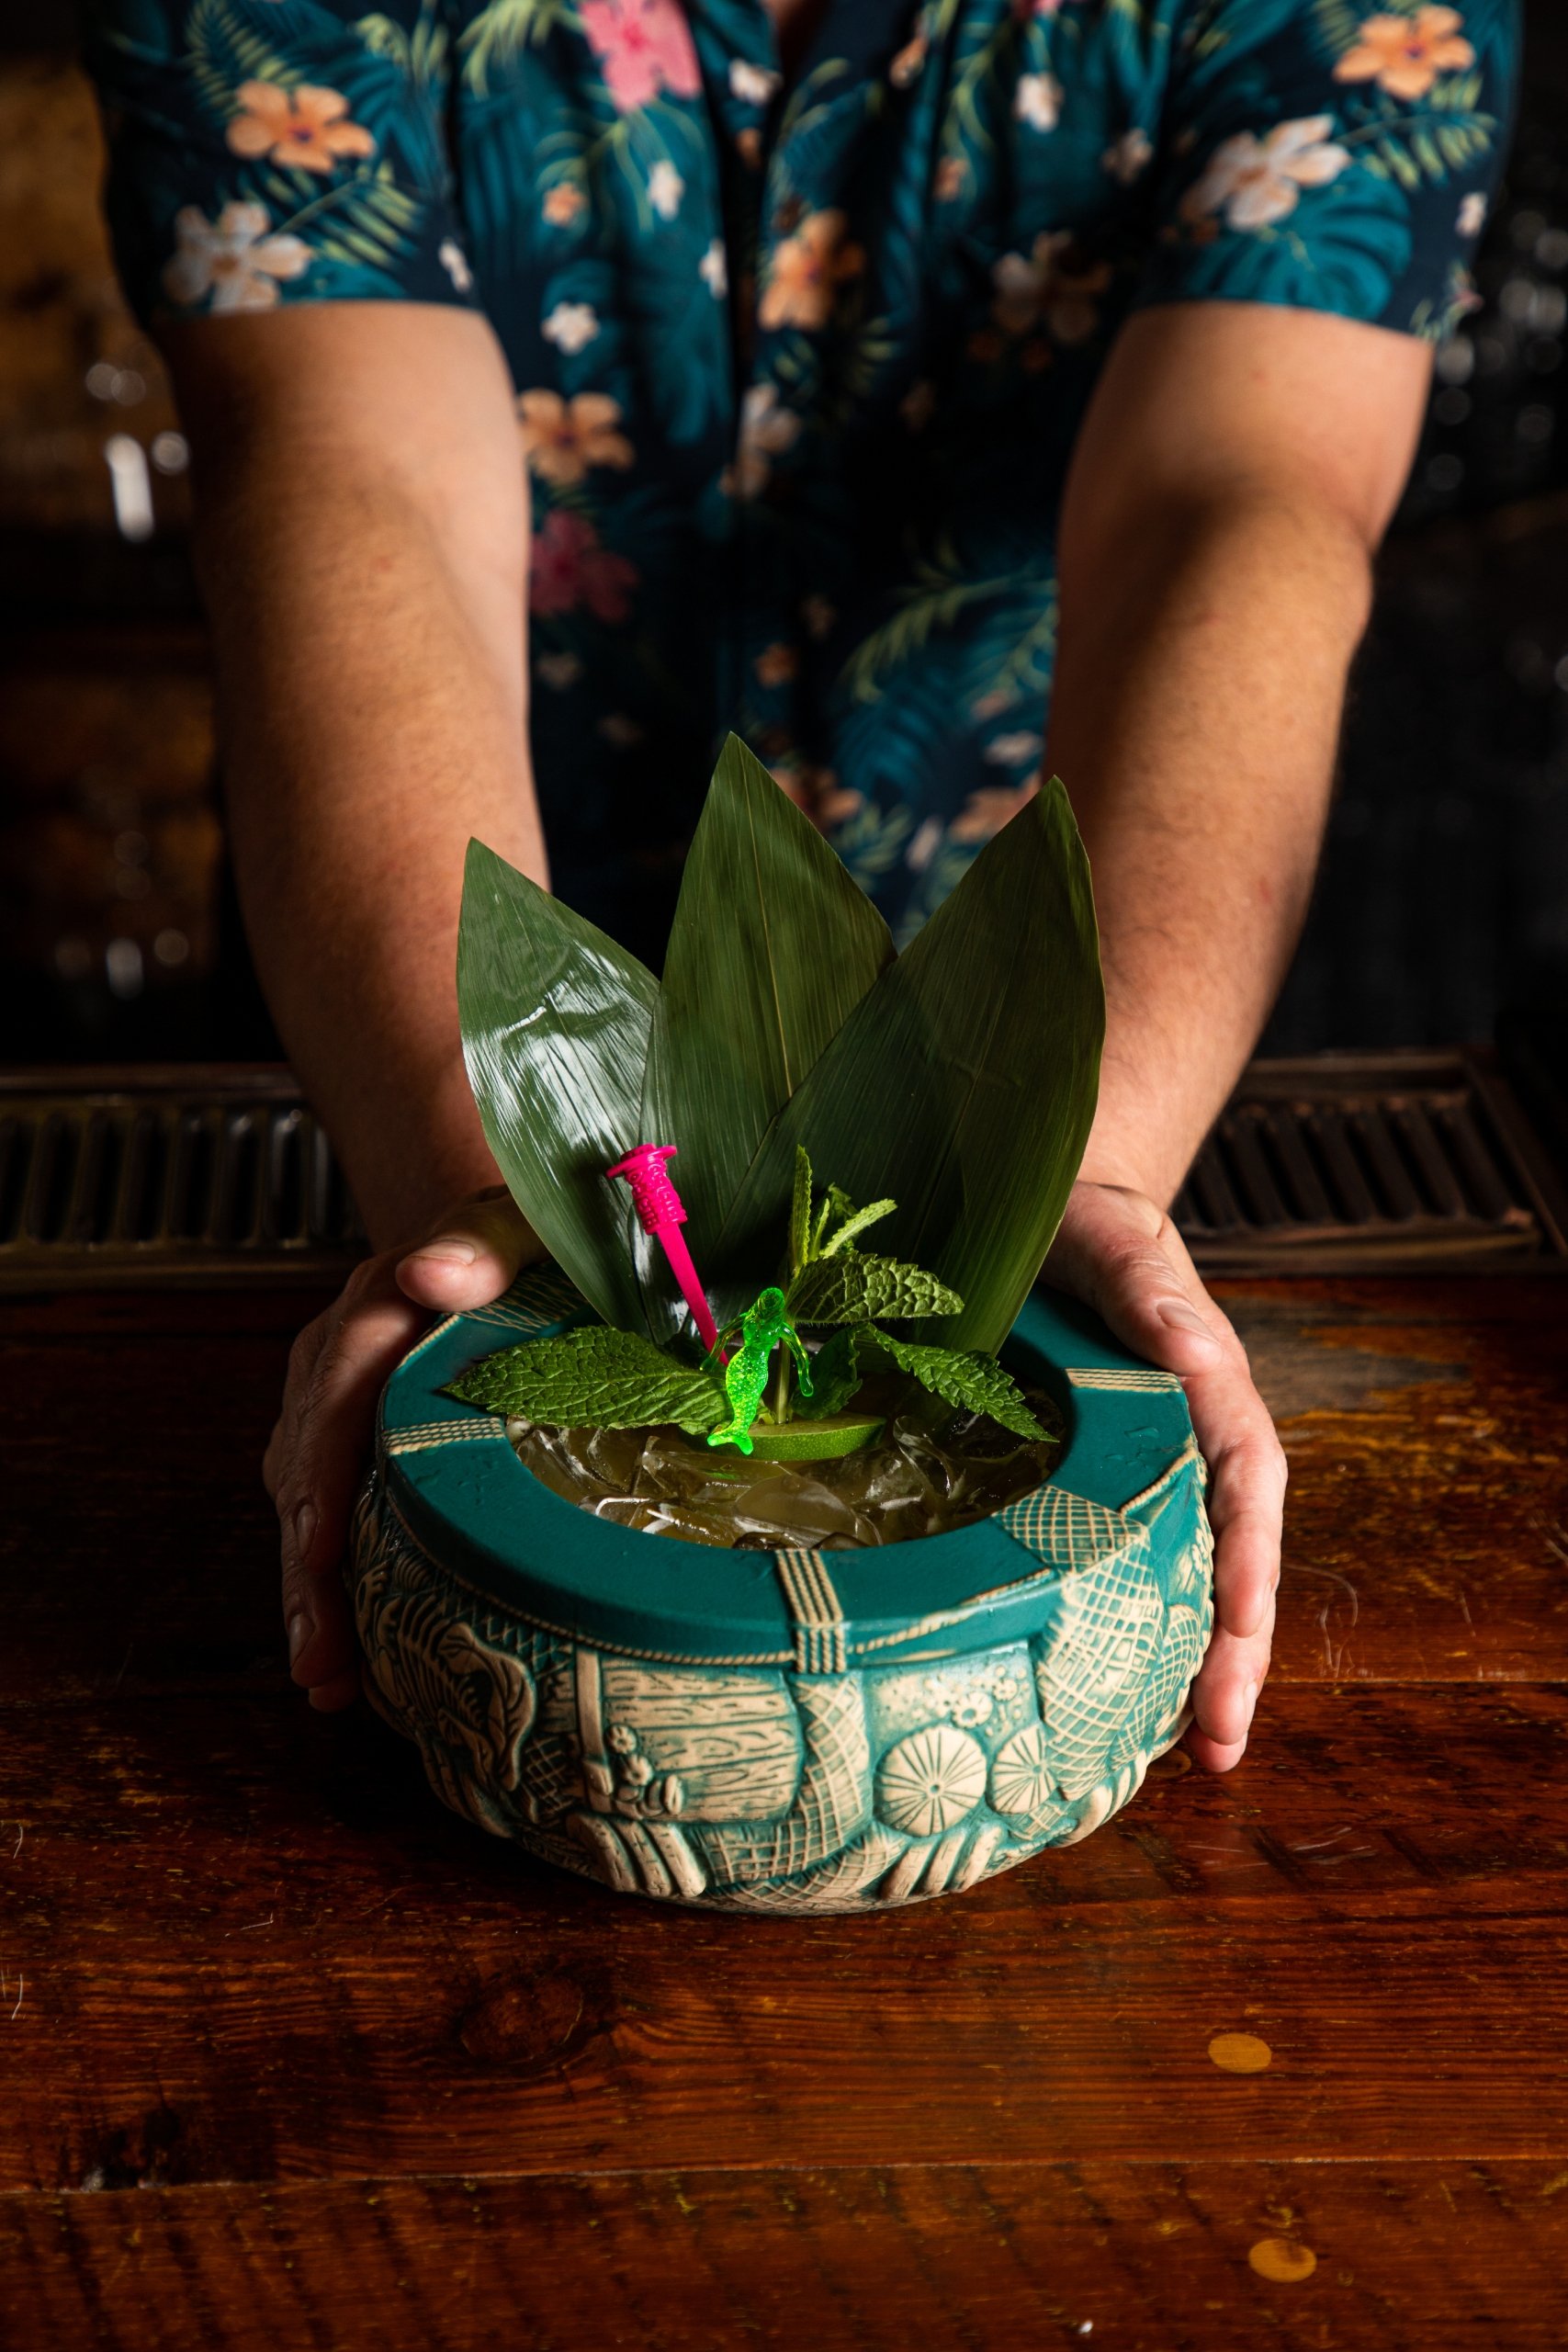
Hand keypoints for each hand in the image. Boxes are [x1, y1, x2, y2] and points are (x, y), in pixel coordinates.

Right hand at [263, 1186, 539, 1709]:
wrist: (515, 1241)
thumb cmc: (527, 1236)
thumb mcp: (519, 1219)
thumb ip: (483, 1237)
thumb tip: (429, 1271)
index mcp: (380, 1304)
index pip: (336, 1383)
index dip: (322, 1465)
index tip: (320, 1540)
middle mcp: (342, 1362)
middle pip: (307, 1467)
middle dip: (309, 1566)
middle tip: (323, 1650)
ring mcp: (342, 1411)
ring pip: (310, 1509)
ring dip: (316, 1596)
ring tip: (330, 1678)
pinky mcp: (360, 1453)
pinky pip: (337, 1524)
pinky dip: (341, 1592)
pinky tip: (354, 1669)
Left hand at [1042, 1179, 1284, 1770]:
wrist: (1044, 1209)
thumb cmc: (1080, 1221)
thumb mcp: (1111, 1237)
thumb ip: (1149, 1289)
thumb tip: (1199, 1352)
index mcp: (1205, 1383)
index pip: (1245, 1480)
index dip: (1247, 1560)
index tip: (1239, 1630)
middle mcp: (1193, 1437)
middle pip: (1233, 1554)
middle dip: (1235, 1649)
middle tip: (1219, 1740)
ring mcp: (1154, 1469)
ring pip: (1194, 1575)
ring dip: (1200, 1662)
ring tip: (1194, 1751)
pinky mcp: (1109, 1488)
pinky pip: (1138, 1567)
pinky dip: (1144, 1633)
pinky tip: (1127, 1701)